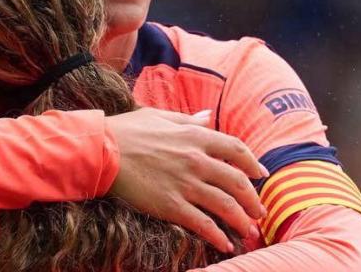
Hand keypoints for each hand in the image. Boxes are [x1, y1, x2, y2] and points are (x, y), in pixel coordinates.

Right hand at [105, 107, 268, 252]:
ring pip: (225, 205)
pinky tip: (225, 244)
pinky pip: (202, 224)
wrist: (99, 151)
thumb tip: (207, 117)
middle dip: (253, 199)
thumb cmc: (126, 131)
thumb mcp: (159, 116)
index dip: (252, 163)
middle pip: (237, 181)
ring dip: (241, 219)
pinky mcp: (170, 205)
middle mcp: (195, 159)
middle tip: (259, 211)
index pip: (236, 149)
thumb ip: (187, 120)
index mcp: (194, 136)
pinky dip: (217, 235)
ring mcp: (184, 183)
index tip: (260, 175)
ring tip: (248, 230)